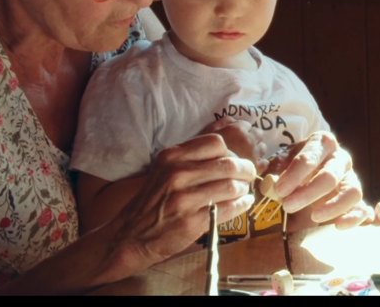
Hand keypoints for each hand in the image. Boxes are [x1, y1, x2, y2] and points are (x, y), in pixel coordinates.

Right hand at [107, 134, 255, 269]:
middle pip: (228, 163)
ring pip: (231, 186)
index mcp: (171, 157)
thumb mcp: (164, 171)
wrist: (131, 235)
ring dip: (244, 188)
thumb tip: (228, 156)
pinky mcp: (192, 221)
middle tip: (249, 176)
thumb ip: (191, 160)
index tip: (235, 160)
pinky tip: (243, 203)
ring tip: (244, 191)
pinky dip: (242, 205)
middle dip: (245, 170)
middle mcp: (177, 174)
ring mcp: (184, 198)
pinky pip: (229, 208)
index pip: (215, 143)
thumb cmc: (153, 202)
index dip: (231, 152)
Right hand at [200, 118, 268, 174]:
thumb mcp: (209, 131)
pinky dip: (260, 162)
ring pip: (263, 147)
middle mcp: (249, 141)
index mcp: (237, 130)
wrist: (207, 173)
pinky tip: (251, 164)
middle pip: (259, 133)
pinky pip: (265, 162)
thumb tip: (233, 119)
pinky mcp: (257, 169)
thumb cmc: (204, 151)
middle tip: (243, 143)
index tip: (235, 134)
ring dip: (257, 148)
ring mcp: (254, 155)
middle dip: (252, 136)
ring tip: (247, 153)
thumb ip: (223, 122)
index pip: (247, 124)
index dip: (241, 128)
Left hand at [266, 131, 379, 228]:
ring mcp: (352, 177)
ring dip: (332, 206)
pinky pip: (362, 208)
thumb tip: (269, 187)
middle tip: (288, 205)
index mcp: (321, 143)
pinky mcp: (358, 198)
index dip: (293, 175)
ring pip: (352, 191)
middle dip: (308, 193)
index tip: (279, 190)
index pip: (309, 158)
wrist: (309, 172)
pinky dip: (353, 218)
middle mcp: (340, 158)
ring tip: (313, 216)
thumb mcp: (281, 164)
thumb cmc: (294, 167)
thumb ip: (274, 175)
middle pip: (330, 176)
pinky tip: (337, 225)